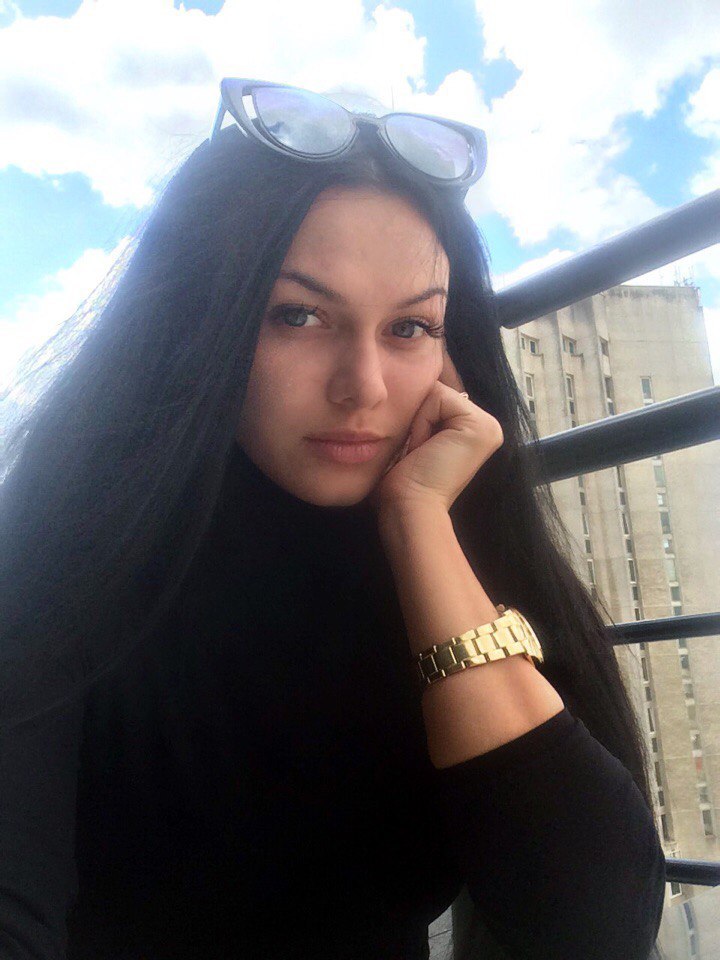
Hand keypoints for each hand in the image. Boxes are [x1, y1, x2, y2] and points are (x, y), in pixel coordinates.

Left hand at [371, 347, 503, 516]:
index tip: (415, 451)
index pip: (436, 398)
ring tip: (421, 452)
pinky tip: (425, 448)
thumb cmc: (404, 484)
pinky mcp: (481, 426)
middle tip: (417, 453)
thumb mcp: (416, 440)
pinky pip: (437, 397)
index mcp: (473, 430)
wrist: (411, 508)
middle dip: (418, 418)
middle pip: (436, 392)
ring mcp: (489, 426)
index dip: (416, 417)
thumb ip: (424, 413)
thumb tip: (415, 386)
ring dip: (418, 421)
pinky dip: (422, 422)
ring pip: (435, 392)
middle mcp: (487, 426)